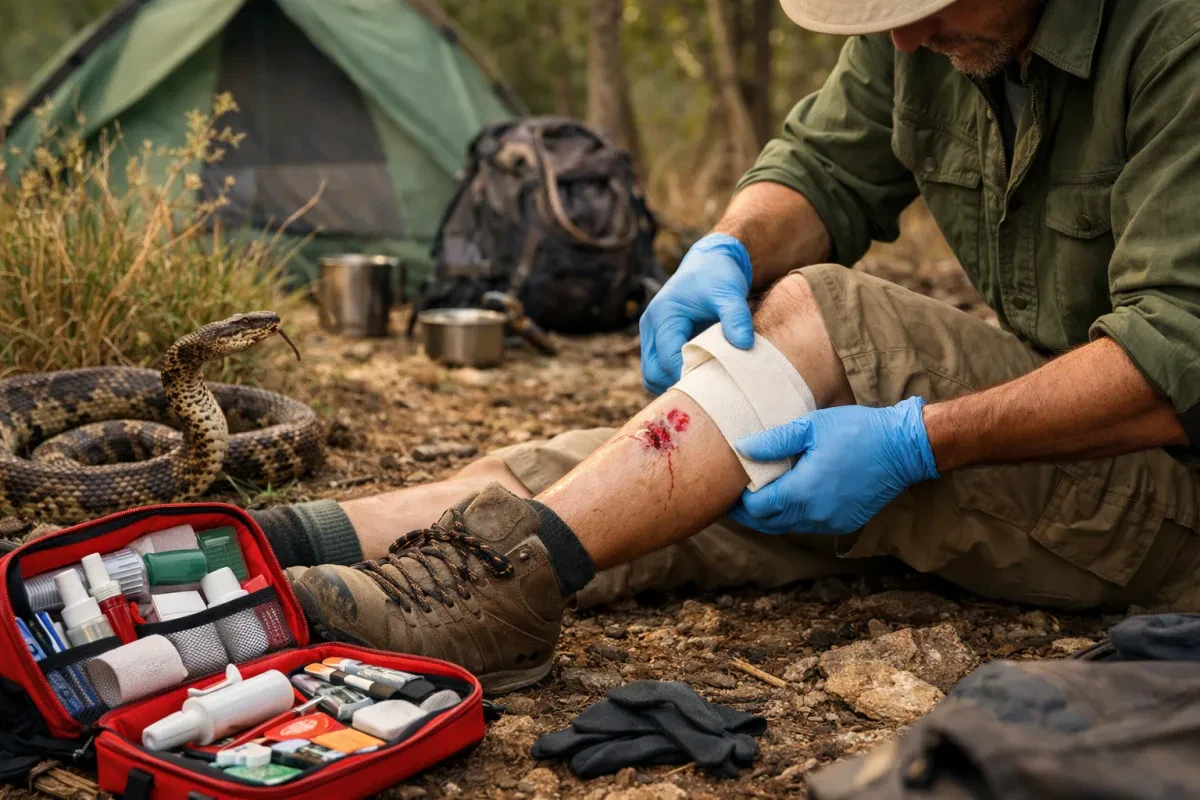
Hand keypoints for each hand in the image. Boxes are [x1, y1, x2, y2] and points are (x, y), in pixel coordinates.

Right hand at [639, 233, 753, 394]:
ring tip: (705, 388)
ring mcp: (652, 334)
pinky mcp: (659, 340)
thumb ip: (736, 318)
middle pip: (653, 373)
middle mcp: (651, 326)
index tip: (715, 389)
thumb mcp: (730, 292)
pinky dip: (675, 377)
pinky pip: (660, 369)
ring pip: (653, 375)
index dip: (688, 377)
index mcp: (663, 315)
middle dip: (678, 387)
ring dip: (674, 385)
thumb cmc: (719, 275)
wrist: (711, 260)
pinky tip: (701, 378)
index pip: (668, 360)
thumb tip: (744, 346)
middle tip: (709, 395)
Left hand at [728, 396, 939, 534]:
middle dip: (749, 514)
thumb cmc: (856, 431)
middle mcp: (815, 514)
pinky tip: (789, 498)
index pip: (758, 509)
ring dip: (771, 517)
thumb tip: (742, 449)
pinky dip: (793, 516)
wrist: (903, 447)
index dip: (739, 502)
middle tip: (735, 500)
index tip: (729, 490)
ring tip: (758, 498)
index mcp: (802, 492)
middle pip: (769, 523)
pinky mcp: (845, 522)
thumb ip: (774, 441)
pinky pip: (809, 525)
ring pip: (788, 527)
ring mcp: (831, 521)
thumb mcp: (810, 427)